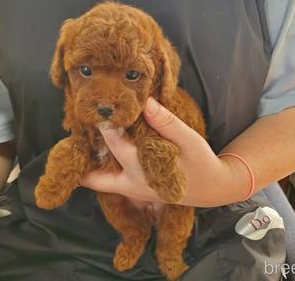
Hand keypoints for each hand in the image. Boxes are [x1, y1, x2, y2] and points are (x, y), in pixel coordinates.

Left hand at [81, 97, 246, 206]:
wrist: (211, 188)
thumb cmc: (201, 163)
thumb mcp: (189, 140)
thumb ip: (166, 123)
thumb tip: (145, 103)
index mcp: (142, 171)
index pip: (115, 143)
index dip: (106, 124)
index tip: (100, 108)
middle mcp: (131, 185)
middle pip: (93, 176)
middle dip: (85, 154)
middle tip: (82, 130)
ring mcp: (131, 191)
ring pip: (98, 182)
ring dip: (90, 163)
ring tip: (86, 139)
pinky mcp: (134, 191)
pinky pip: (109, 182)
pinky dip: (102, 168)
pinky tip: (102, 148)